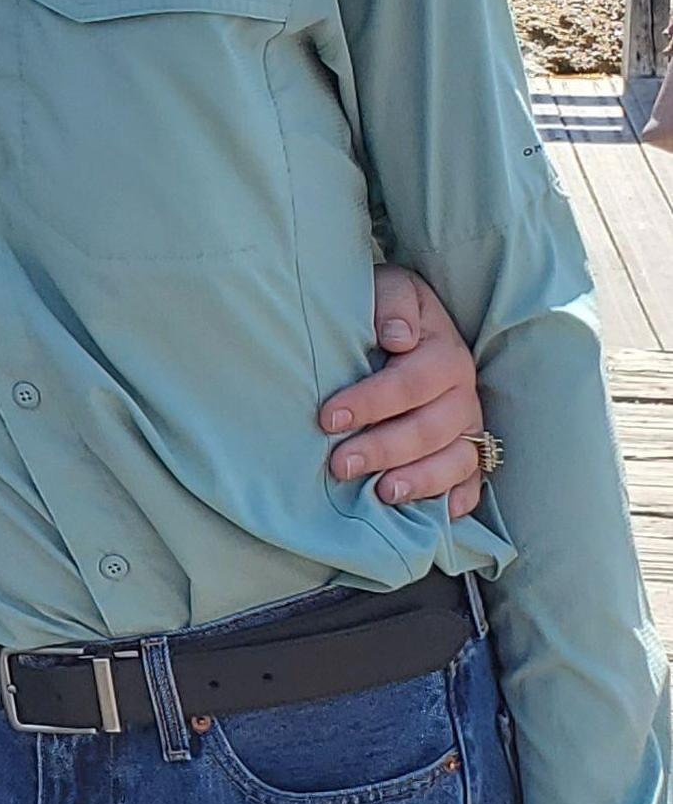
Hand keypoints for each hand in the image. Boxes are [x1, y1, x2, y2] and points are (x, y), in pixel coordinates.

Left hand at [318, 267, 486, 517]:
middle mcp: (463, 391)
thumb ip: (391, 304)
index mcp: (444, 352)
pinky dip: (459, 498)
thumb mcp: (388, 288)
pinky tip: (439, 515)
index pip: (411, 382)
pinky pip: (474, 479)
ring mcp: (469, 423)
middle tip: (340, 464)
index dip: (371, 402)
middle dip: (384, 448)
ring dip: (421, 479)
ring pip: (456, 458)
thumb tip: (398, 338)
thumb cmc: (387, 308)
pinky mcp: (469, 447)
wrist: (407, 317)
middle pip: (431, 427)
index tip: (328, 418)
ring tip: (383, 494)